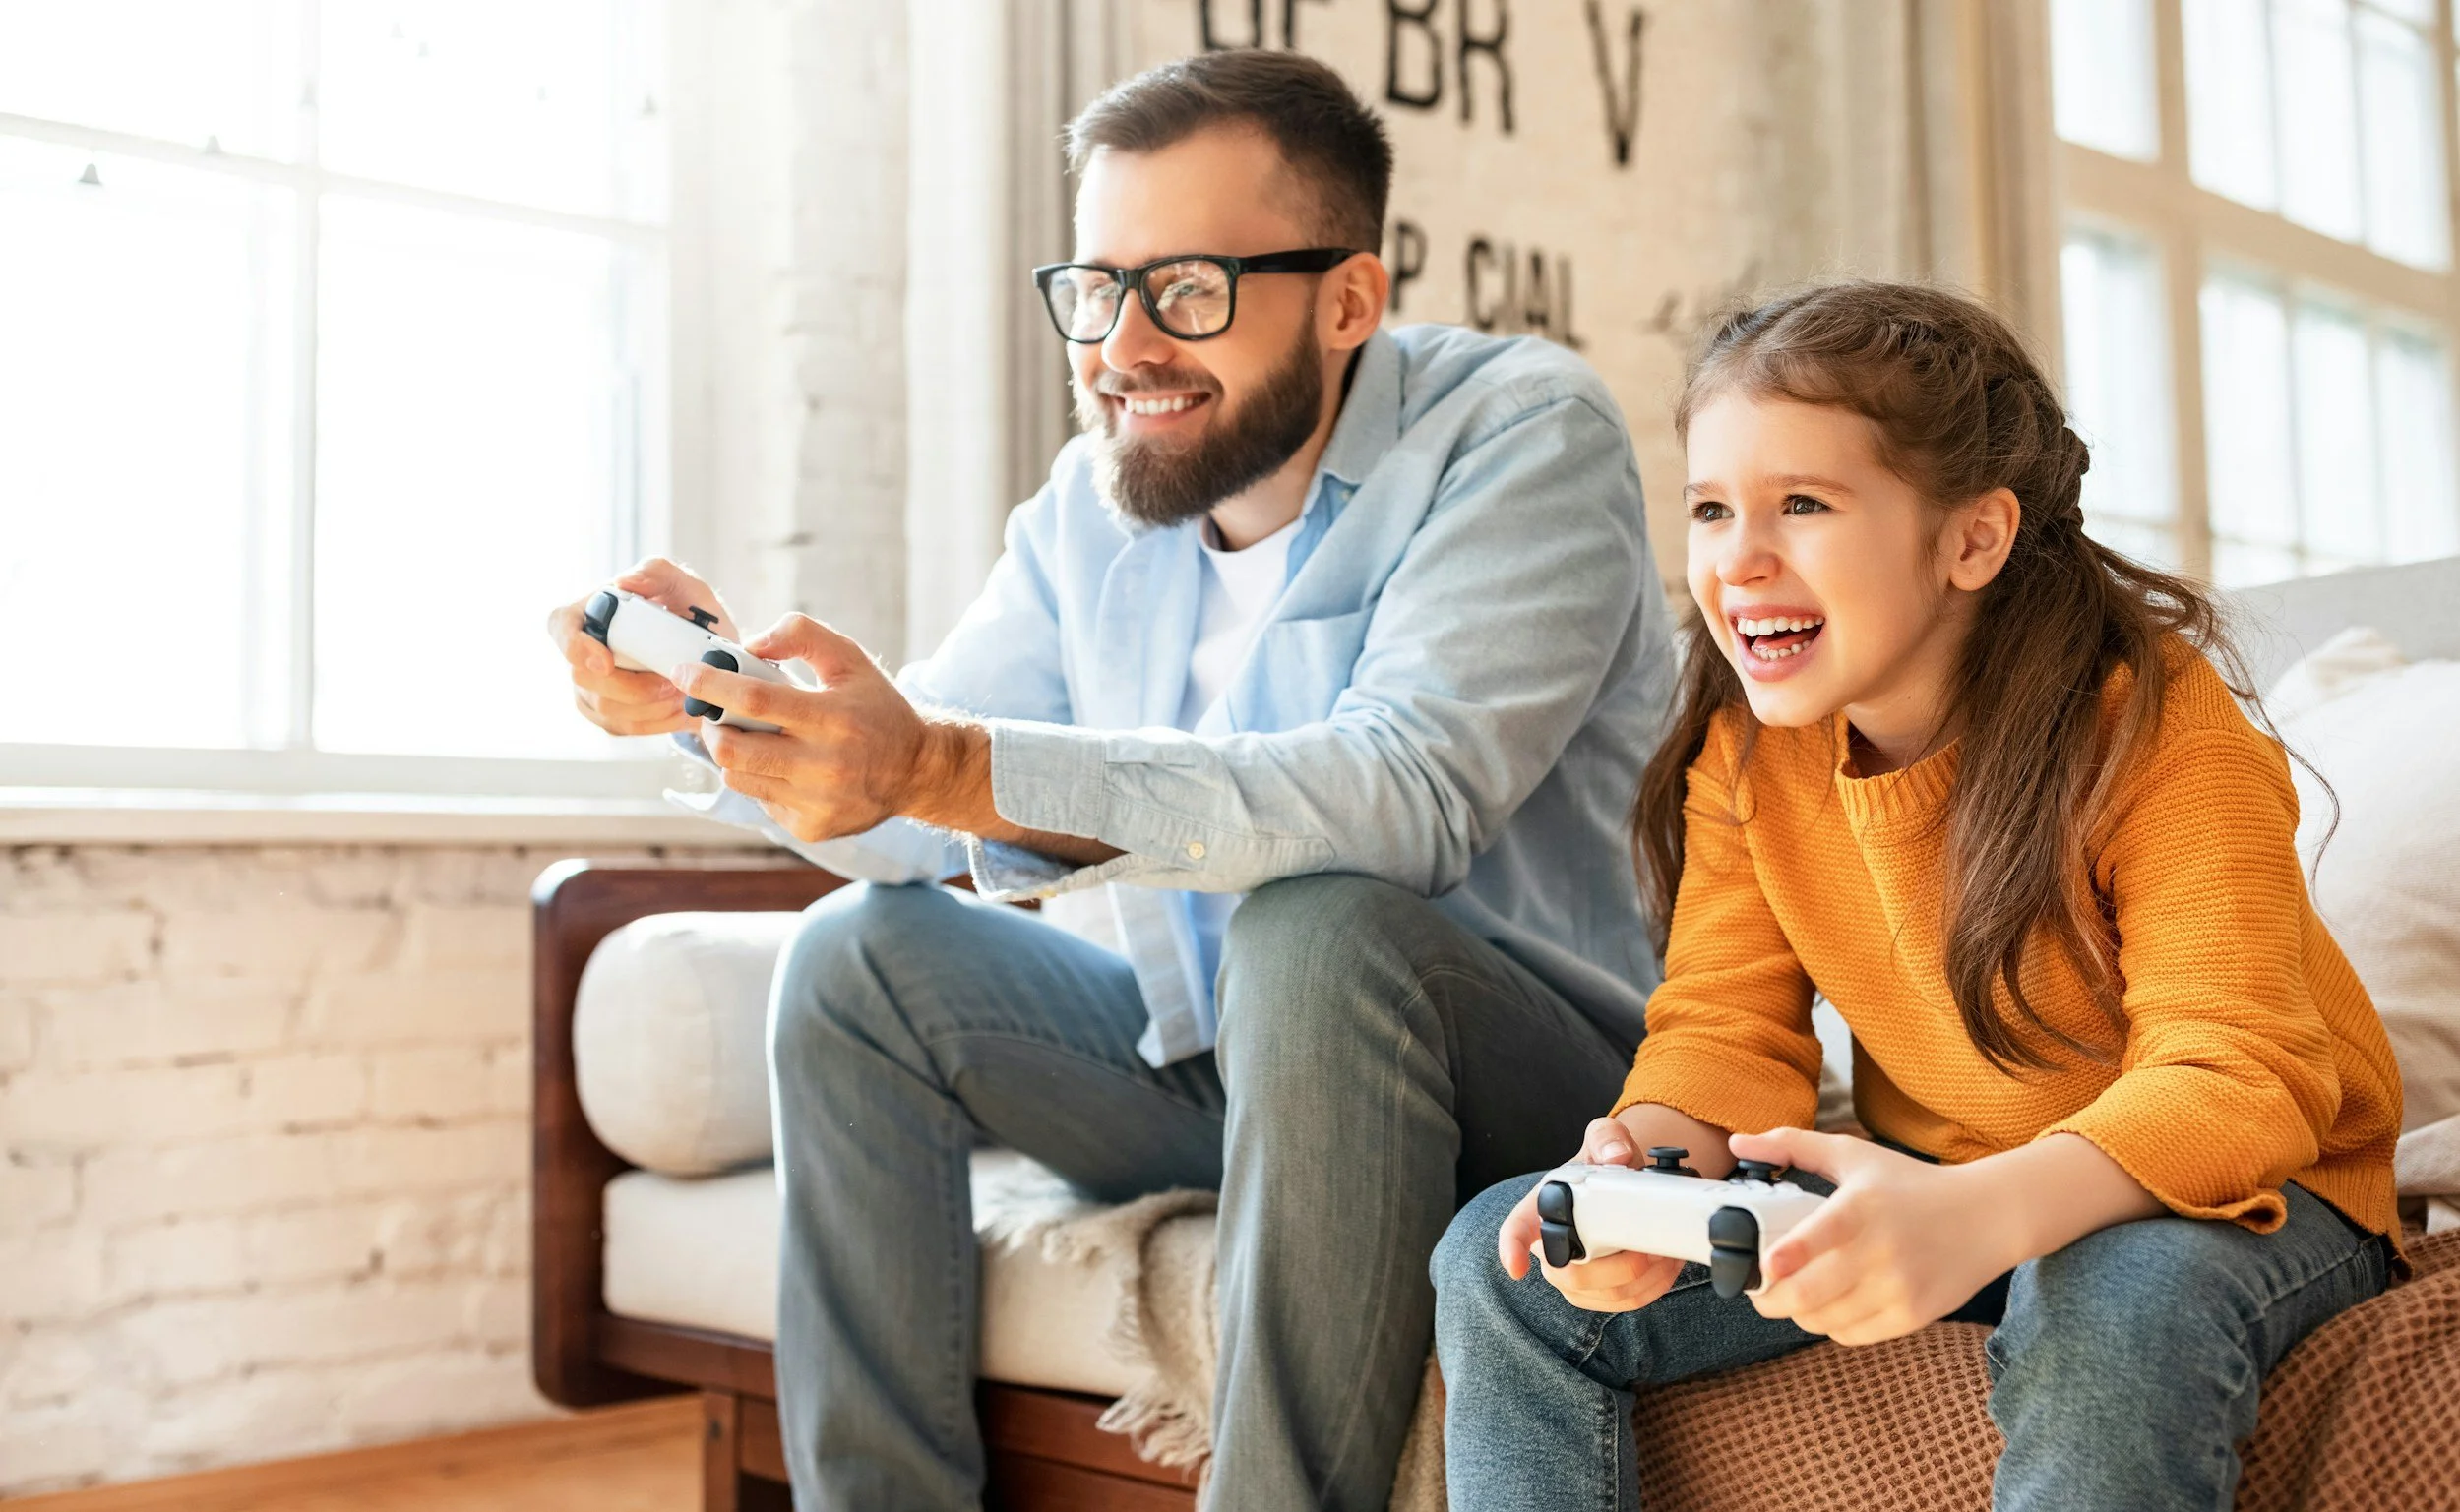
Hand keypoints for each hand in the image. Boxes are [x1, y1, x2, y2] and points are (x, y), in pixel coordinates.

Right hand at [547, 558, 739, 736]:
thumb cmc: (691, 613)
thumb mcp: (683, 585)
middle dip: (634, 686)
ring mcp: (591, 685)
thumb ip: (656, 573)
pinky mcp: (608, 713)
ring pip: (607, 709)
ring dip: (652, 705)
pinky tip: (680, 708)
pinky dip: (658, 721)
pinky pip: (625, 726)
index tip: (606, 662)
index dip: (575, 647)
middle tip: (675, 681)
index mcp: (591, 611)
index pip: (561, 626)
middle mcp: (583, 650)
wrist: (711, 655)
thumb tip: (624, 582)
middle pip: (584, 678)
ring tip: (685, 693)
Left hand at [678, 613, 943, 843]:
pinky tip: (784, 768)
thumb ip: (801, 636)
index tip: (684, 672)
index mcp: (834, 718)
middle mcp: (826, 766)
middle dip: (711, 725)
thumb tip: (748, 646)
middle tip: (713, 712)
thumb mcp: (850, 659)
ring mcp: (817, 803)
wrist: (917, 771)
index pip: (755, 700)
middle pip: (733, 749)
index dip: (712, 685)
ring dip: (731, 752)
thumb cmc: (876, 708)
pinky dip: (759, 779)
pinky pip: (759, 801)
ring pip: (738, 777)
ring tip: (751, 737)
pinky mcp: (810, 828)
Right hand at [1496, 1118, 1686, 1313]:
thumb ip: (1607, 1137)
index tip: (1516, 1267)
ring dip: (1642, 1279)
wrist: (1624, 1186)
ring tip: (1664, 1252)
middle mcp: (1551, 1246)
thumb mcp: (1604, 1138)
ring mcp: (1575, 1276)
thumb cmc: (1604, 1165)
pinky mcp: (1601, 1292)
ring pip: (1603, 1295)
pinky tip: (1666, 1264)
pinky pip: (1626, 1302)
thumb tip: (1618, 1157)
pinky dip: (1653, 1288)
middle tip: (1646, 1250)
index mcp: (1543, 1206)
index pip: (1517, 1228)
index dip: (1512, 1248)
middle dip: (1613, 1270)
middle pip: (1567, 1276)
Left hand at [1731, 1127, 2018, 1345]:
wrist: (1986, 1217)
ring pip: (1824, 1320)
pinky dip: (1831, 1325)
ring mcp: (1899, 1288)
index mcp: (1862, 1206)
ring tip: (1796, 1295)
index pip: (1821, 1236)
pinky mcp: (1913, 1315)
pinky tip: (1831, 1305)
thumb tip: (1736, 1141)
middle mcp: (1882, 1250)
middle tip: (1760, 1292)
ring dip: (1800, 1313)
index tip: (1765, 1267)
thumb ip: (1792, 1145)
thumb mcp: (1854, 1155)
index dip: (1788, 1256)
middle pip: (1809, 1294)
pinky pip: (1851, 1335)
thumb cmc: (1910, 1184)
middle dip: (1771, 1300)